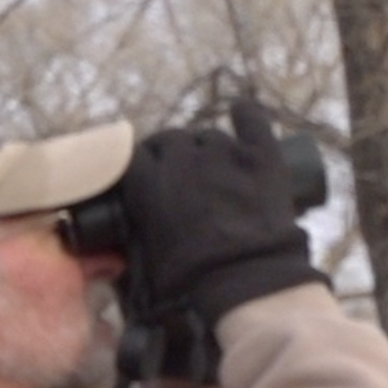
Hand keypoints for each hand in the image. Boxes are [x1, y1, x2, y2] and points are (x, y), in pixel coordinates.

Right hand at [117, 104, 322, 324]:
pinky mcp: (262, 156)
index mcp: (147, 182)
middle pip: (170, 138)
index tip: (140, 174)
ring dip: (205, 145)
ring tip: (211, 161)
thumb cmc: (189, 277)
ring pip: (209, 134)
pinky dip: (245, 113)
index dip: (136, 163)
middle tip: (176, 169)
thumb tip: (125, 239)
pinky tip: (240, 108)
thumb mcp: (145, 255)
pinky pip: (253, 121)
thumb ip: (134, 234)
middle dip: (169, 151)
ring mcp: (225, 154)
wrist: (246, 278)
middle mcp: (182, 159)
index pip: (130, 155)